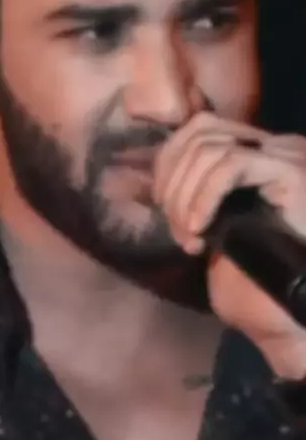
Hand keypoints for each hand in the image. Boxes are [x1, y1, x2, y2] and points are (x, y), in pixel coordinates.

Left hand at [153, 112, 305, 380]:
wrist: (301, 309)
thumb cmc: (263, 277)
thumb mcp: (218, 231)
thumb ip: (194, 204)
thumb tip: (149, 191)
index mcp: (257, 152)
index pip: (198, 130)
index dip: (168, 165)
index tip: (163, 210)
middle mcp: (274, 145)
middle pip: (199, 132)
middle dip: (173, 183)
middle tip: (178, 231)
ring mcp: (286, 154)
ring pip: (210, 147)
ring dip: (185, 194)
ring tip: (190, 236)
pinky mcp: (293, 171)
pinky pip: (233, 165)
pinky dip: (205, 196)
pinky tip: (201, 228)